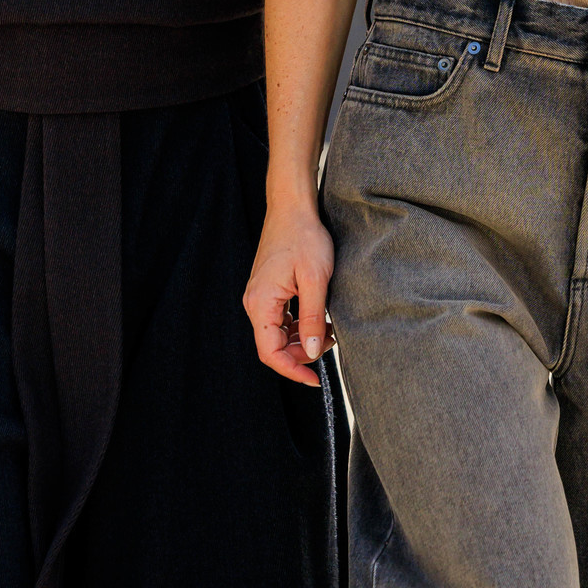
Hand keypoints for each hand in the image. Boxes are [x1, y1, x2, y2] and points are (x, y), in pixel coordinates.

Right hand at [243, 198, 334, 388]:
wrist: (293, 207)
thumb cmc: (304, 237)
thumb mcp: (316, 279)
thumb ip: (313, 318)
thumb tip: (313, 352)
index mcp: (261, 303)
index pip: (270, 352)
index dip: (292, 370)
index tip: (315, 380)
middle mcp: (255, 303)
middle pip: (274, 346)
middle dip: (302, 353)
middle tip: (331, 343)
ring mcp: (261, 296)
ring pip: (279, 334)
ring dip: (303, 339)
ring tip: (329, 330)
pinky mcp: (269, 290)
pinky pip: (281, 319)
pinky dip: (300, 325)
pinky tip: (319, 318)